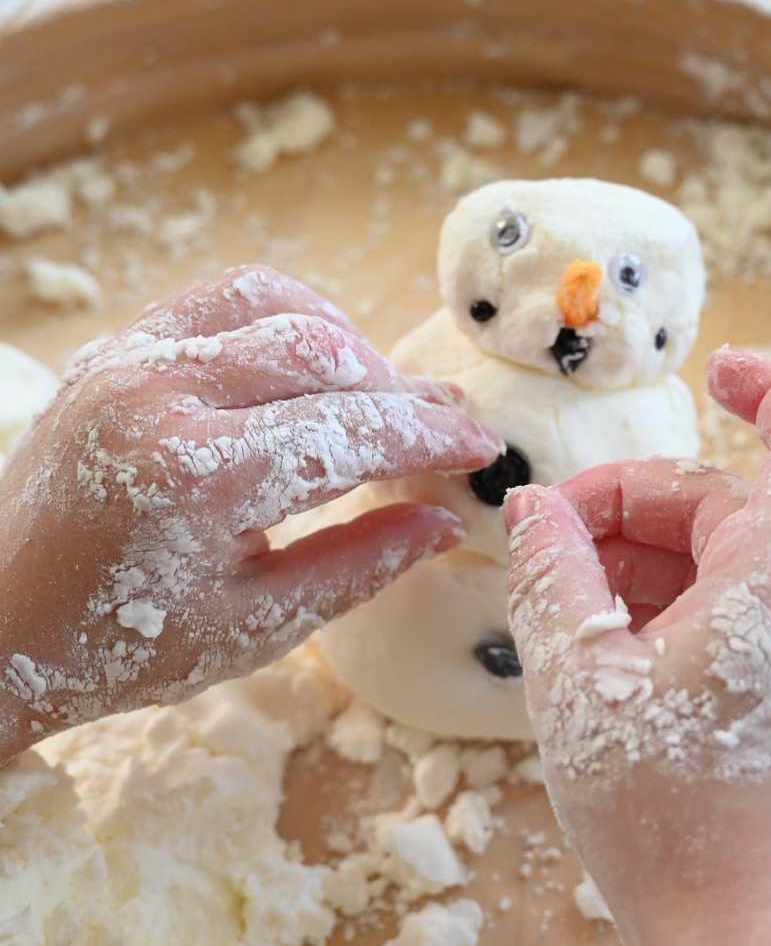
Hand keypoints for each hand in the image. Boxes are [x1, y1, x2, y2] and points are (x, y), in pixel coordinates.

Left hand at [0, 265, 501, 758]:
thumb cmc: (118, 646)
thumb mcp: (253, 630)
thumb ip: (357, 567)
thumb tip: (445, 520)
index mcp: (197, 476)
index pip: (350, 430)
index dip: (430, 436)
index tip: (481, 447)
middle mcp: (160, 393)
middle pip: (323, 352)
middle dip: (400, 390)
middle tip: (445, 428)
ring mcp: (128, 359)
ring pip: (275, 302)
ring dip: (346, 343)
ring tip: (379, 400)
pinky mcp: (114, 349)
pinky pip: (218, 299)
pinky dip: (281, 317)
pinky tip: (309, 365)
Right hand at [503, 348, 770, 945]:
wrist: (739, 945)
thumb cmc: (664, 810)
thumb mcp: (577, 675)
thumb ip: (550, 572)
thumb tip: (534, 509)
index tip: (715, 369)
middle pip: (734, 505)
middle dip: (634, 506)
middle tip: (545, 542)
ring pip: (729, 562)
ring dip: (642, 562)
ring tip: (558, 605)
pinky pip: (738, 614)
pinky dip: (670, 608)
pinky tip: (598, 648)